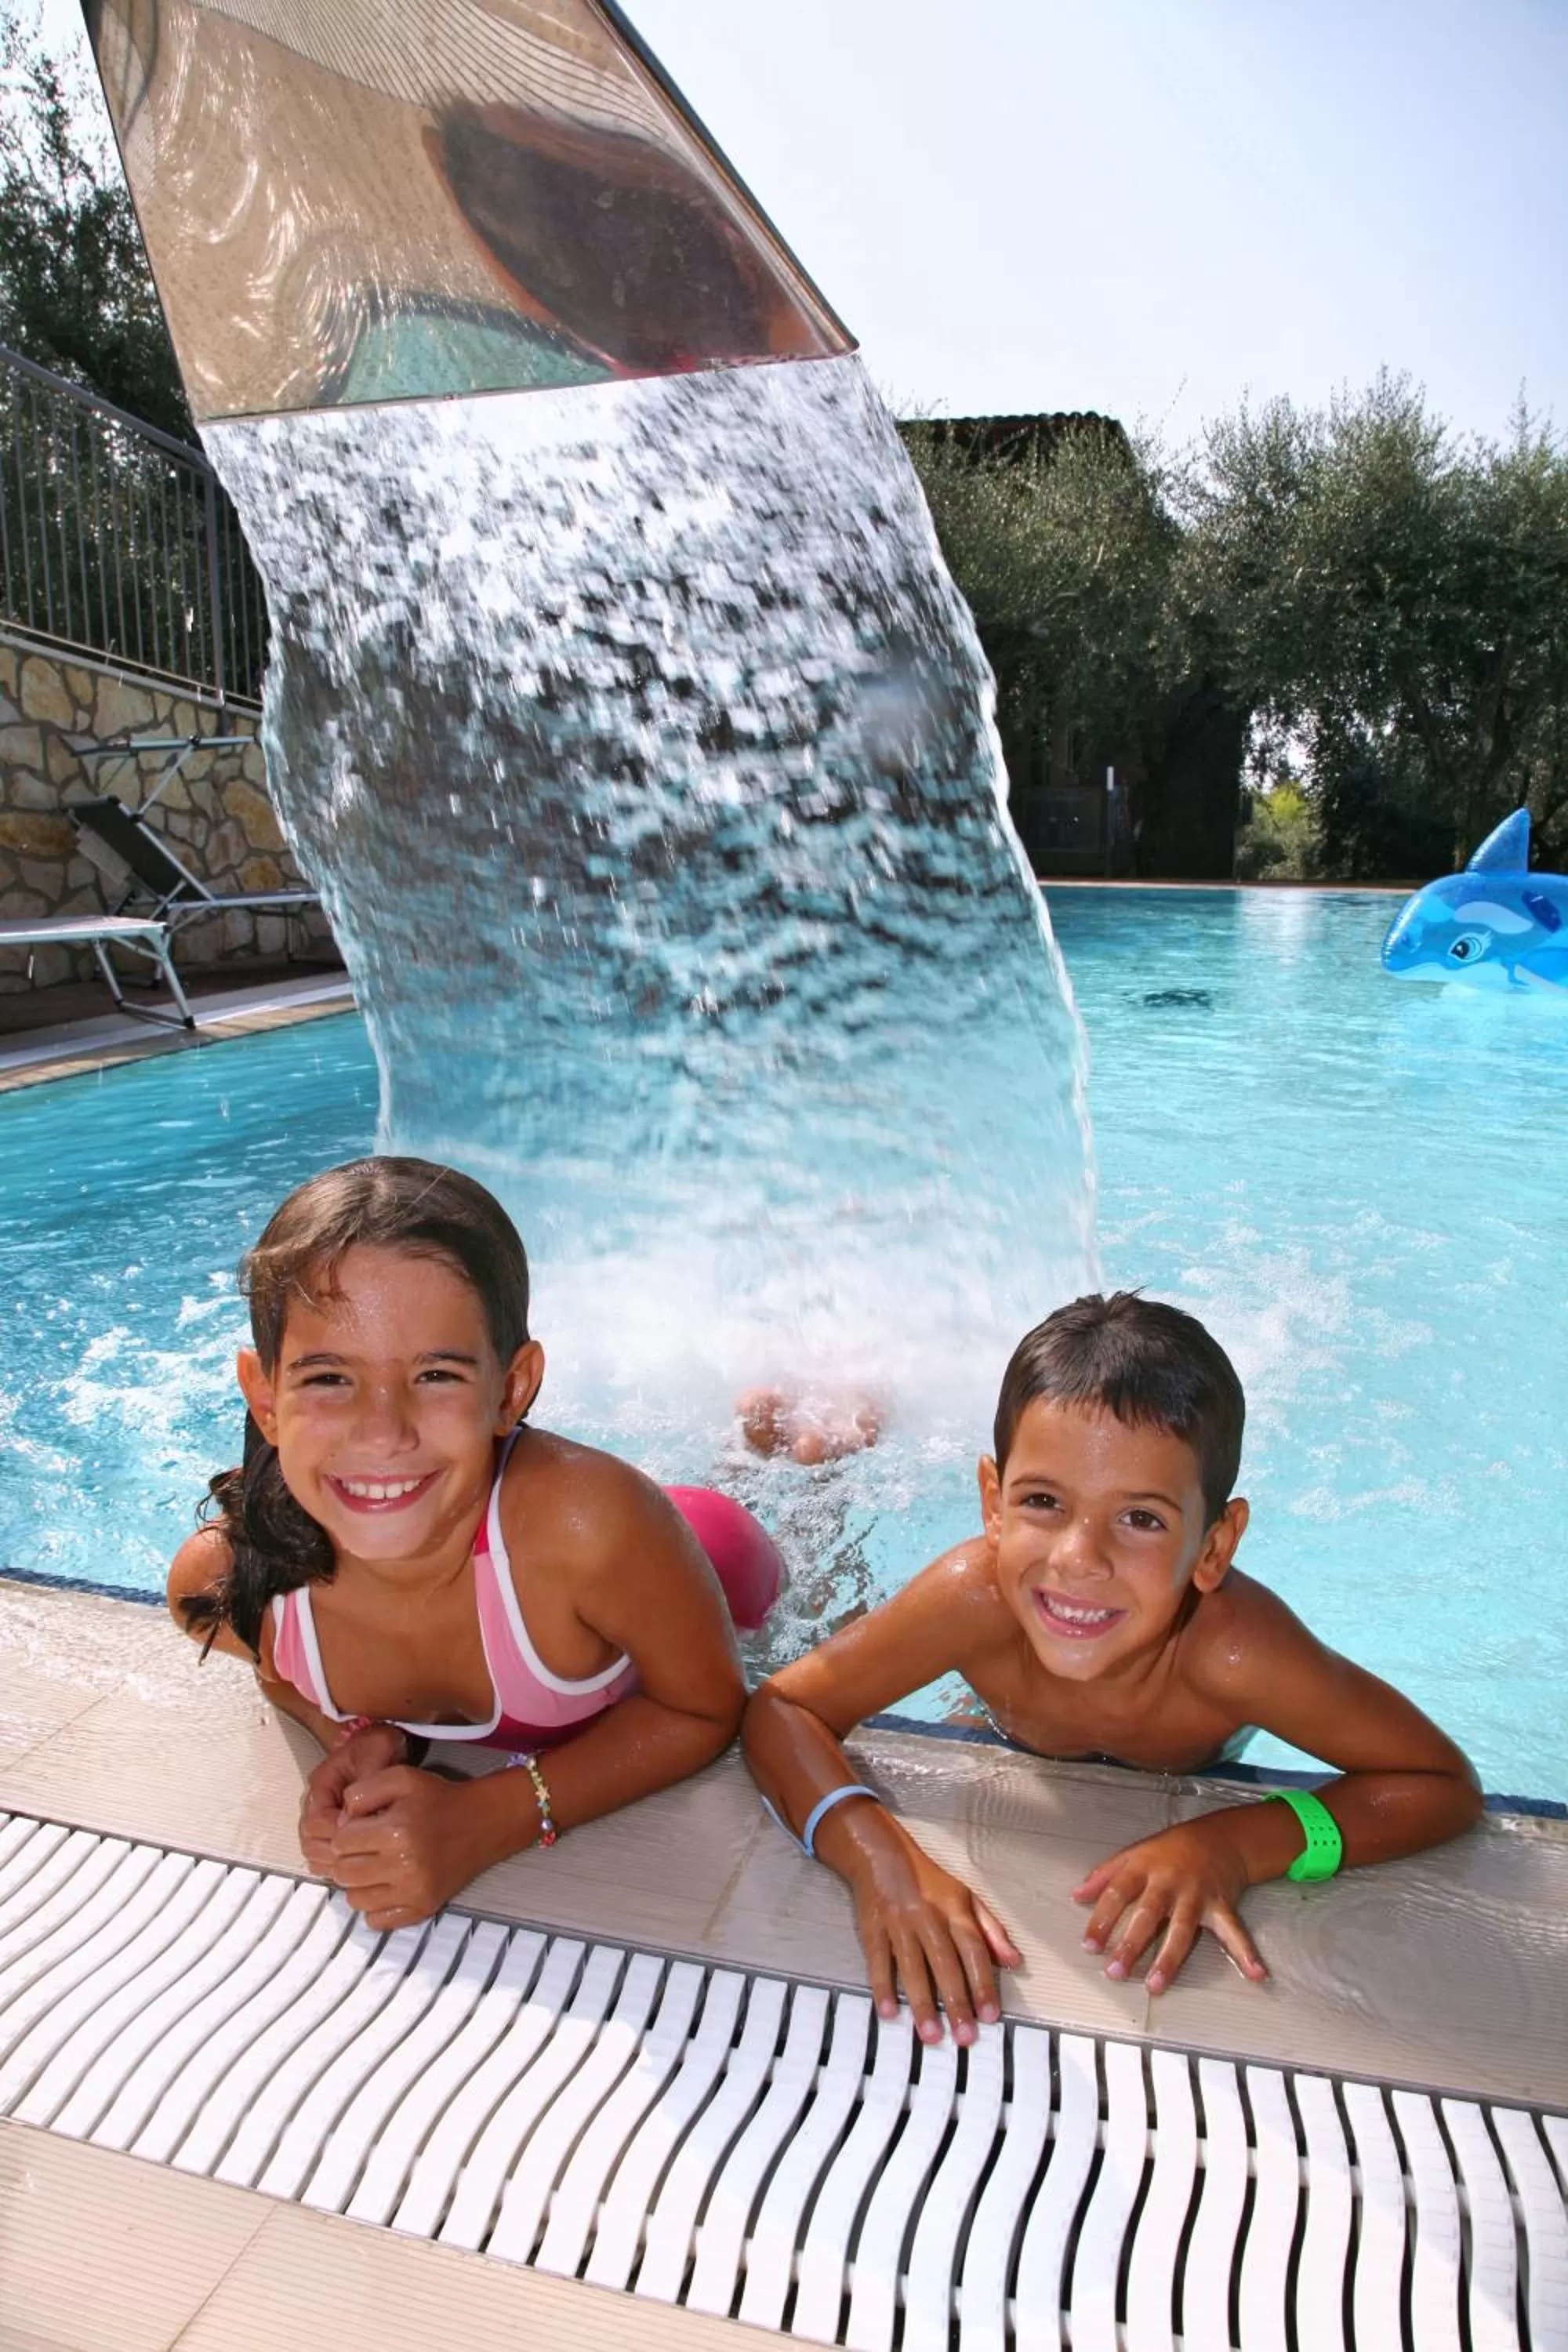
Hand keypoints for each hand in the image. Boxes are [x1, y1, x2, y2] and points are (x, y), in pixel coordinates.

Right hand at [298, 1722, 406, 1877]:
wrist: (382, 1744)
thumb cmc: (378, 1746)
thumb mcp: (377, 1753)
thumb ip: (365, 1782)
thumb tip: (348, 1819)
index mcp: (322, 1783)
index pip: (314, 1821)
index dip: (335, 1833)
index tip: (358, 1836)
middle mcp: (316, 1801)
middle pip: (309, 1840)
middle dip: (332, 1851)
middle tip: (359, 1855)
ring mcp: (321, 1815)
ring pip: (312, 1849)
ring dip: (332, 1859)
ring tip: (359, 1861)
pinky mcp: (330, 1826)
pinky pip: (321, 1853)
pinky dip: (334, 1861)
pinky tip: (355, 1862)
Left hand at [325, 1765, 523, 1929]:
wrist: (484, 1822)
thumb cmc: (439, 1798)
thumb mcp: (401, 1777)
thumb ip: (363, 1791)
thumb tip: (340, 1822)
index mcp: (396, 1829)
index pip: (340, 1842)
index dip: (346, 1832)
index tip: (361, 1827)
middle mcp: (404, 1864)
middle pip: (343, 1873)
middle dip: (348, 1857)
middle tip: (365, 1847)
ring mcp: (414, 1891)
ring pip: (355, 1899)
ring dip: (358, 1882)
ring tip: (375, 1865)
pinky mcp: (423, 1908)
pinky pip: (376, 1920)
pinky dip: (375, 1905)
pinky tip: (387, 1885)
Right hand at [846, 1820, 1019, 2045]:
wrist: (883, 1855)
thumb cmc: (930, 1882)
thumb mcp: (967, 1898)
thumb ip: (992, 1930)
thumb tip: (1014, 1961)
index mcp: (955, 1911)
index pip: (974, 1950)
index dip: (982, 1983)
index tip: (990, 2016)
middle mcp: (929, 1918)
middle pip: (945, 1964)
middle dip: (955, 2002)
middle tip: (964, 2037)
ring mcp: (899, 1924)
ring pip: (912, 1966)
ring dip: (922, 2002)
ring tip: (931, 2035)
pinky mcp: (873, 1928)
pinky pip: (877, 1960)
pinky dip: (882, 1986)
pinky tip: (888, 2012)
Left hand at [1072, 1822, 1267, 1994]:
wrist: (1219, 1837)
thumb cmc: (1169, 1850)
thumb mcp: (1133, 1853)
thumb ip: (1104, 1875)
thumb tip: (1075, 1896)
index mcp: (1144, 1867)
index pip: (1118, 1893)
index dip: (1102, 1919)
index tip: (1088, 1946)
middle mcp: (1169, 1882)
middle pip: (1148, 1914)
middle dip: (1131, 1944)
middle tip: (1115, 1972)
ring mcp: (1197, 1894)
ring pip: (1182, 1929)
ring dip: (1169, 1959)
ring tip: (1155, 1986)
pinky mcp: (1222, 1905)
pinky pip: (1234, 1930)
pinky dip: (1246, 1952)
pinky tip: (1256, 1974)